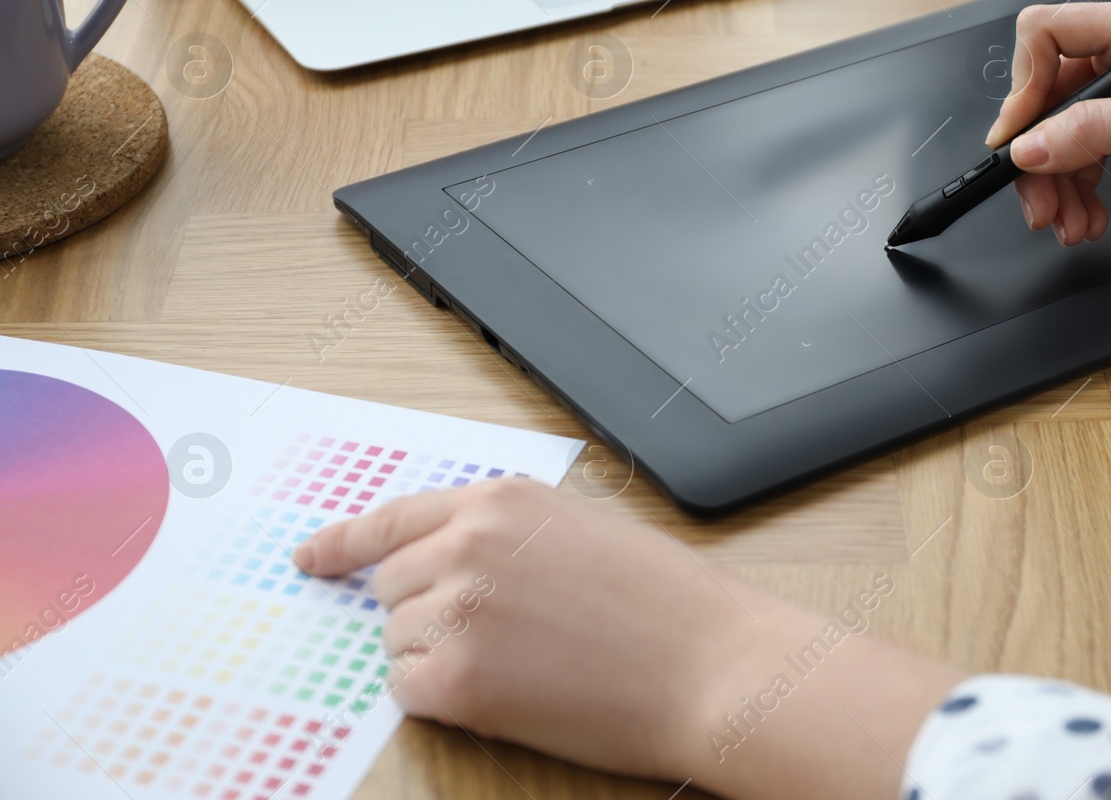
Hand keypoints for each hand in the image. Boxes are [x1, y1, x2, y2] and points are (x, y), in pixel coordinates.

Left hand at [293, 478, 961, 798]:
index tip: (311, 559)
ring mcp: (457, 610)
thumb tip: (443, 560)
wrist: (711, 663)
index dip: (343, 542)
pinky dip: (445, 697)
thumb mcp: (581, 529)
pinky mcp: (457, 680)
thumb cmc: (666, 603)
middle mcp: (467, 545)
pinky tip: (510, 689)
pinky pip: (409, 690)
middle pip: (392, 586)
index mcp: (500, 500)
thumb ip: (505, 532)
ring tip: (526, 659)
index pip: (391, 517)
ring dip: (443, 654)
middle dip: (429, 610)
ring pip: (399, 641)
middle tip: (501, 632)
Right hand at [986, 0, 1110, 243]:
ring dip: (1059, 180)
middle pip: (1050, 93)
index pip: (1046, 34)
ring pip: (1066, 129)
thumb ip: (1091, 130)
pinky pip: (1091, 147)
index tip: (1018, 142)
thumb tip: (1029, 146)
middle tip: (1039, 206)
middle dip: (1039, 153)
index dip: (1022, 87)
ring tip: (1068, 225)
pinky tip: (1088, 217)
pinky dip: (1082, 184)